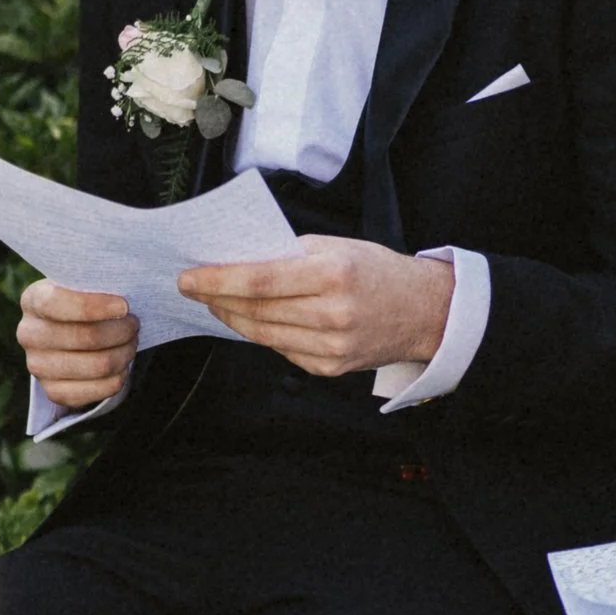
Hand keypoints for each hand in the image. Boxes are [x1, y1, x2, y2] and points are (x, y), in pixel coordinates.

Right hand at [18, 280, 139, 409]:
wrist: (70, 335)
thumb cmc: (85, 305)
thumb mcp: (84, 287)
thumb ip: (96, 286)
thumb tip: (123, 300)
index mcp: (33, 300)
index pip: (56, 303)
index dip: (94, 307)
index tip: (124, 307)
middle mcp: (29, 334)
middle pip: (86, 337)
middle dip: (120, 331)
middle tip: (134, 324)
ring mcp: (38, 366)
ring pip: (98, 365)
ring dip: (124, 353)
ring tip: (131, 342)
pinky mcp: (54, 392)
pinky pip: (99, 389)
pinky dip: (119, 376)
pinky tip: (122, 364)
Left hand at [177, 241, 454, 377]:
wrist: (425, 311)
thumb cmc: (378, 272)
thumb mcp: (338, 247)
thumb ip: (291, 254)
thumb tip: (239, 260)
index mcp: (334, 274)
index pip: (260, 280)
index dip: (218, 280)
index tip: (189, 277)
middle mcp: (333, 313)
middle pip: (256, 310)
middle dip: (217, 299)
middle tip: (193, 288)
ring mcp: (332, 346)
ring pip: (263, 334)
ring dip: (233, 318)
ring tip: (216, 303)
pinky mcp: (331, 367)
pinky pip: (282, 350)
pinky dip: (261, 334)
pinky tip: (250, 321)